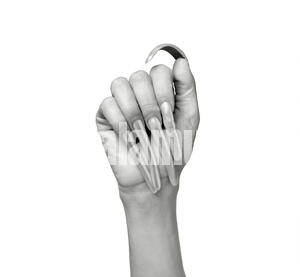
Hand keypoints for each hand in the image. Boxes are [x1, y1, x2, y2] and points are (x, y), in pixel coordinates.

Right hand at [96, 58, 198, 194]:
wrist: (154, 178)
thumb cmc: (172, 151)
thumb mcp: (188, 118)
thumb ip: (187, 88)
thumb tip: (181, 61)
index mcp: (160, 91)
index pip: (159, 70)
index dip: (164, 90)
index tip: (168, 112)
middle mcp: (140, 94)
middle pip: (139, 76)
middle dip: (150, 104)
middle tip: (155, 126)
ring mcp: (121, 103)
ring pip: (119, 84)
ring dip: (134, 112)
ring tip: (141, 132)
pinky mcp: (105, 116)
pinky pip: (107, 104)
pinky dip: (120, 122)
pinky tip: (128, 136)